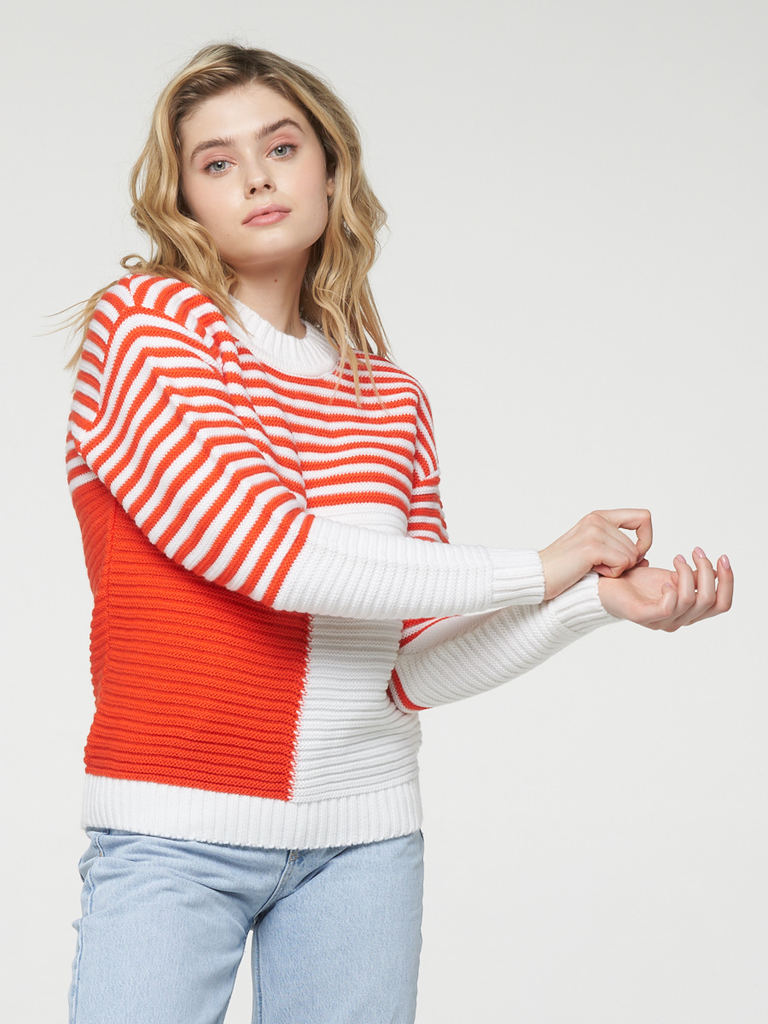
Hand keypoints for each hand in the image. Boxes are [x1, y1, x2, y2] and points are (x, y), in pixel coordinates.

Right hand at [539, 508, 652, 600]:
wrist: (538, 576)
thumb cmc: (564, 568)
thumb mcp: (592, 549)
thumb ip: (616, 546)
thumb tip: (644, 558)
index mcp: (598, 517)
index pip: (642, 517)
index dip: (646, 538)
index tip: (634, 555)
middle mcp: (597, 519)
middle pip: (637, 545)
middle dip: (626, 563)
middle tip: (601, 568)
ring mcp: (594, 531)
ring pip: (631, 556)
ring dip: (617, 570)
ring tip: (593, 569)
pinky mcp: (592, 547)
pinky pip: (623, 563)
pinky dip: (612, 574)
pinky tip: (593, 572)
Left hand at [596, 548, 733, 629]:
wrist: (605, 584)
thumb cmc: (637, 581)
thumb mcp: (670, 575)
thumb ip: (691, 576)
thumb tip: (712, 568)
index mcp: (688, 611)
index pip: (721, 604)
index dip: (727, 581)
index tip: (722, 557)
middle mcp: (678, 619)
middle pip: (711, 601)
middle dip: (708, 572)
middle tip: (696, 552)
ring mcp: (661, 620)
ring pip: (692, 600)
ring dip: (688, 573)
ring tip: (677, 558)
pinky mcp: (644, 616)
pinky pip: (668, 608)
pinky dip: (672, 590)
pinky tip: (664, 579)